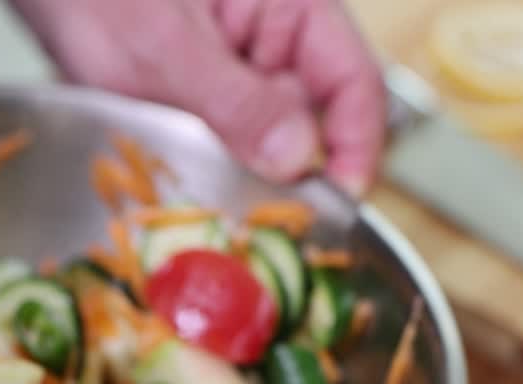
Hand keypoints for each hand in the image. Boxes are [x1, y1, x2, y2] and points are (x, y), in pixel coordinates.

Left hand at [12, 0, 385, 195]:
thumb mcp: (166, 46)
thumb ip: (235, 102)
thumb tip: (297, 158)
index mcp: (291, 7)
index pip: (355, 84)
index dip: (357, 149)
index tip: (336, 205)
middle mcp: (271, 41)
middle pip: (312, 124)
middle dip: (284, 177)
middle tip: (253, 222)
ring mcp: (234, 71)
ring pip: (260, 144)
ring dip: (233, 177)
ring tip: (193, 192)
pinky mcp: (197, 97)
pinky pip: (216, 145)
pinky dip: (198, 169)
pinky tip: (165, 175)